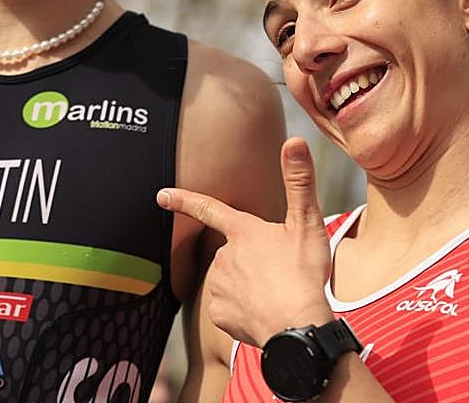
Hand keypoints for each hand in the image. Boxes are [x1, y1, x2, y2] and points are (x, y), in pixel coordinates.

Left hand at [157, 137, 334, 345]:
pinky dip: (243, 310)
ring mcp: (218, 286)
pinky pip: (228, 308)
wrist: (297, 328)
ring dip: (247, 285)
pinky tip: (261, 313)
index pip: (208, 208)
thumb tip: (295, 141)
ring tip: (273, 294)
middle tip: (278, 272)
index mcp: (243, 232)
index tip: (162, 195)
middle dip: (250, 260)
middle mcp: (224, 256)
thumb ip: (299, 181)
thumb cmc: (303, 275)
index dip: (184, 199)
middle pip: (231, 252)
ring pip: (230, 280)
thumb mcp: (306, 224)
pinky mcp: (218, 314)